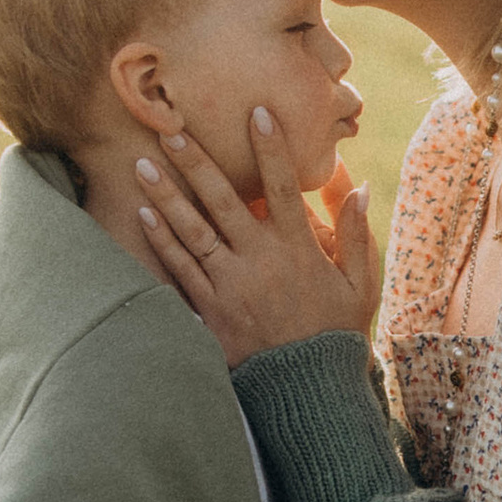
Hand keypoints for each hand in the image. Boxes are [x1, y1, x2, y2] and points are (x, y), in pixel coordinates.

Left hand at [134, 117, 377, 368]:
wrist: (306, 389)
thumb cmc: (335, 334)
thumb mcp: (359, 284)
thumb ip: (355, 234)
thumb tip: (358, 186)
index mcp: (298, 249)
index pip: (284, 186)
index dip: (271, 148)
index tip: (256, 112)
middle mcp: (260, 260)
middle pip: (224, 200)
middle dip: (198, 160)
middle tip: (172, 127)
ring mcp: (231, 284)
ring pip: (193, 230)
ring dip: (167, 194)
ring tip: (143, 163)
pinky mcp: (210, 309)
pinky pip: (180, 268)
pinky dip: (161, 240)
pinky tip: (143, 213)